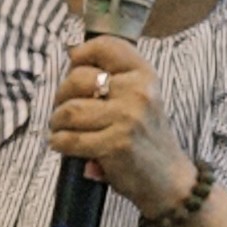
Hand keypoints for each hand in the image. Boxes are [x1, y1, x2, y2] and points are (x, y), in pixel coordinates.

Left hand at [45, 35, 196, 211]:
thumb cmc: (144, 138)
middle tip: (64, 111)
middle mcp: (138, 92)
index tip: (74, 66)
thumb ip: (112, 78)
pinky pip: (69, 139)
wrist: (169, 180)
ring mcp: (128, 118)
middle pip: (77, 79)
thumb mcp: (139, 99)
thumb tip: (71, 53)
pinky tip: (64, 145)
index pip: (106, 45)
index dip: (81, 54)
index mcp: (144, 75)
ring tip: (63, 130)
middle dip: (61, 97)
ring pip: (69, 111)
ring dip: (57, 123)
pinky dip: (59, 143)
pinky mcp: (116, 144)